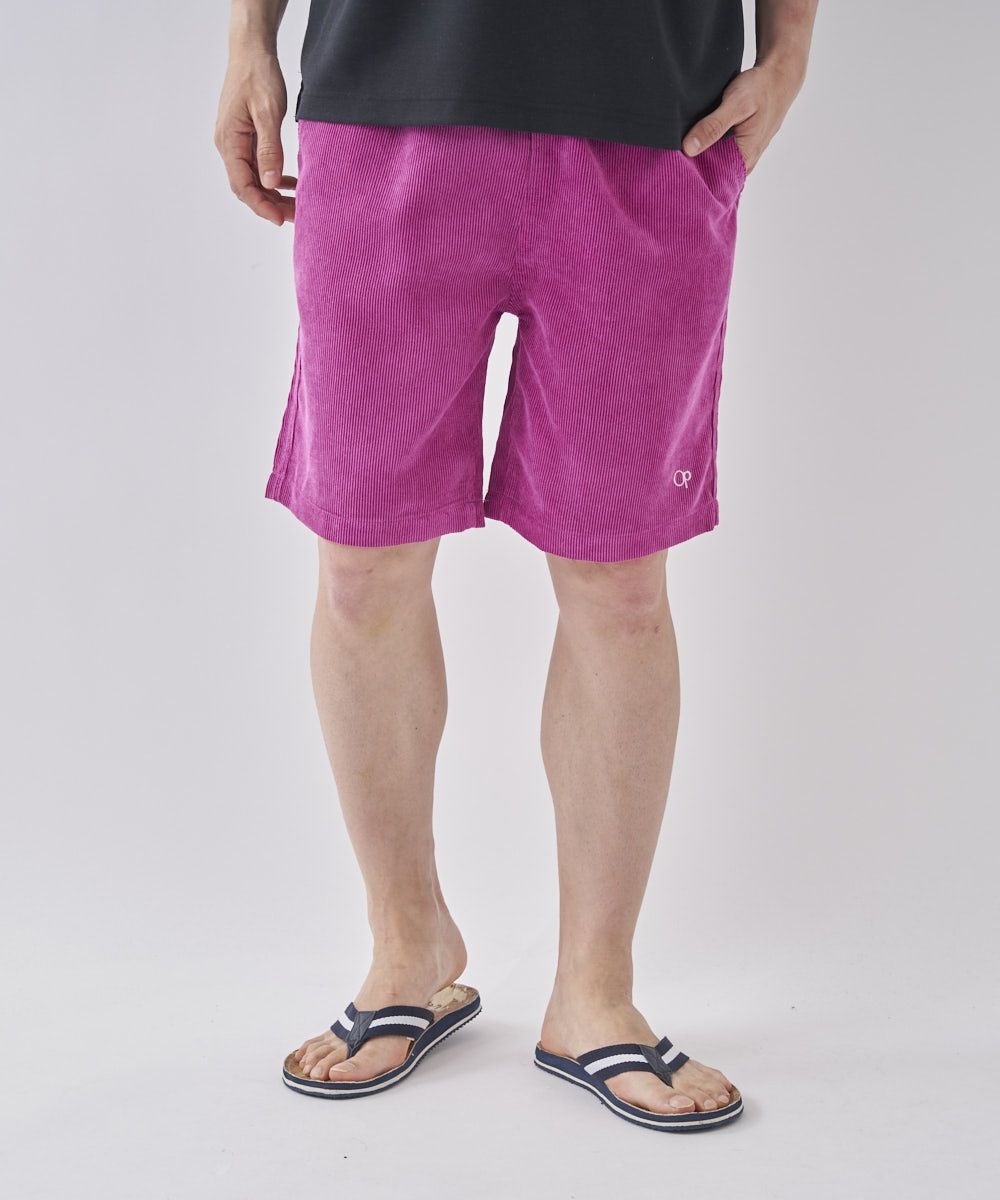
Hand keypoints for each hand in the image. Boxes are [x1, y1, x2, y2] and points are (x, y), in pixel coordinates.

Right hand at [214, 50, 295, 224]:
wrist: (251, 51)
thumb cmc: (258, 75)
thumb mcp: (268, 112)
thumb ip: (269, 149)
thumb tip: (270, 182)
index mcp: (229, 141)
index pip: (242, 185)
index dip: (261, 205)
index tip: (281, 219)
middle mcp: (228, 145)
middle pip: (247, 186)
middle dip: (269, 204)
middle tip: (296, 217)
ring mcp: (236, 142)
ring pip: (253, 179)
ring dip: (273, 194)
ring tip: (297, 205)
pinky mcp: (245, 137)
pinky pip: (257, 166)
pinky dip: (273, 178)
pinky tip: (290, 184)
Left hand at [682, 59, 805, 174]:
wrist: (780, 75)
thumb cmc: (760, 88)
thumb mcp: (736, 104)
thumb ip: (713, 126)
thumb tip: (688, 149)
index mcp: (744, 158)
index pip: (713, 182)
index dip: (692, 180)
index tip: (672, 174)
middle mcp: (745, 162)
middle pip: (713, 176)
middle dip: (693, 172)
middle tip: (667, 166)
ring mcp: (743, 155)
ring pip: (715, 165)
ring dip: (699, 161)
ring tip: (675, 157)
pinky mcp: (740, 146)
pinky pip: (719, 154)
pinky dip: (706, 151)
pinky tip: (691, 145)